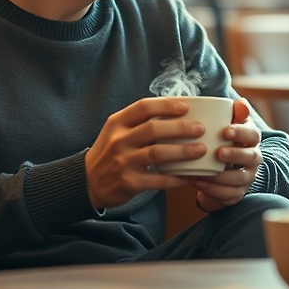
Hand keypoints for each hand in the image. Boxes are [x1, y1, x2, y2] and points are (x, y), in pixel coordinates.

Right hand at [85, 96, 211, 209]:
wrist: (87, 182)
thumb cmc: (110, 152)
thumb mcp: (117, 131)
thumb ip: (140, 122)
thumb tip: (177, 111)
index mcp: (117, 123)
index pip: (143, 107)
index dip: (166, 105)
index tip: (186, 107)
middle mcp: (118, 140)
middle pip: (153, 129)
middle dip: (180, 128)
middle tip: (200, 128)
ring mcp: (123, 162)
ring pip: (157, 154)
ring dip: (182, 151)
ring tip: (201, 150)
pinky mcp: (128, 183)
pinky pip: (157, 180)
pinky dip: (174, 178)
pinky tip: (187, 176)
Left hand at [190, 98, 261, 212]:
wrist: (214, 166)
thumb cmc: (219, 140)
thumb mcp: (224, 125)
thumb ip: (232, 113)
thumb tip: (241, 102)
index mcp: (250, 139)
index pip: (253, 135)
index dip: (241, 133)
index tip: (224, 131)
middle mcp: (252, 158)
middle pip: (251, 157)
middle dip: (235, 155)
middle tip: (218, 153)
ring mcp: (246, 177)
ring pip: (239, 179)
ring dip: (221, 176)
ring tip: (201, 172)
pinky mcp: (237, 193)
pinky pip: (229, 195)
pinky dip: (213, 190)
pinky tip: (198, 182)